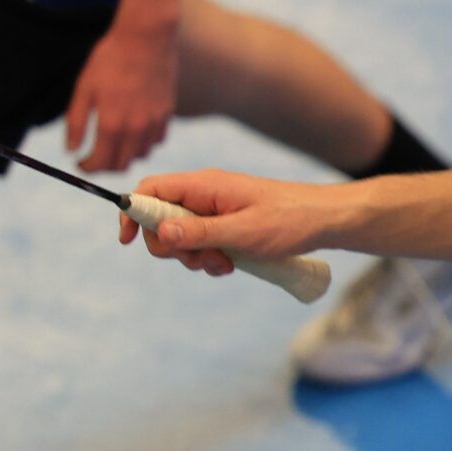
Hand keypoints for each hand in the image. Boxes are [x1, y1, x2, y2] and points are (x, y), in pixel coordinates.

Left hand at [64, 17, 178, 172]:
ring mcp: (154, 122)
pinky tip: (134, 129)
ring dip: (125, 154)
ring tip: (114, 141)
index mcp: (112, 124)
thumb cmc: (110, 59)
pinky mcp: (167, 114)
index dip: (87, 167)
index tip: (80, 162)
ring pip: (140, 155)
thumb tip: (71, 150)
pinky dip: (144, 142)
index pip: (100, 163)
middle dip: (105, 165)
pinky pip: (156, 140)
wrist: (146, 38)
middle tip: (95, 155)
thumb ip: (76, 122)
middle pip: (121, 165)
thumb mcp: (84, 88)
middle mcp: (136, 129)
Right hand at [117, 168, 342, 277]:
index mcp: (204, 185)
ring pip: (181, 236)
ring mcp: (214, 209)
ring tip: (226, 264)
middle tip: (200, 260)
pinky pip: (202, 243)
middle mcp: (204, 194)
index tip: (127, 241)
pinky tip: (233, 264)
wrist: (323, 221)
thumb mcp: (243, 232)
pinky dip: (210, 257)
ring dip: (195, 257)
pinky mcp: (225, 223)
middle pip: (161, 219)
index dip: (133, 212)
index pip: (151, 189)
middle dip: (172, 247)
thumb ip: (200, 233)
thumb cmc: (288, 222)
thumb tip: (161, 232)